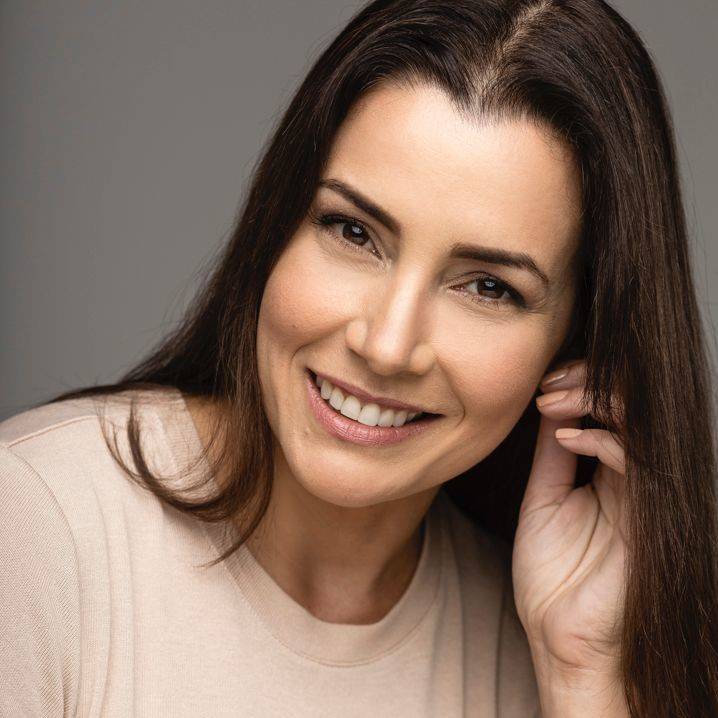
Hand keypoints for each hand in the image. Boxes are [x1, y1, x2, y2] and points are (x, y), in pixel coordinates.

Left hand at [512, 359, 627, 672]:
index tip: (543, 381)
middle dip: (590, 382)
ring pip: (642, 425)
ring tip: (551, 401)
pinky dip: (602, 440)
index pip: (612, 411)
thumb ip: (552, 455)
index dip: (583, 385)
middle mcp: (636, 481)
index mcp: (612, 475)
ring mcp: (646, 498)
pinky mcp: (652, 518)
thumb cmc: (552, 577)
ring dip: (595, 401)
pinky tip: (566, 438)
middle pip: (633, 408)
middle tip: (549, 382)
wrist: (561, 638)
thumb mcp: (543, 500)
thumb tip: (550, 408)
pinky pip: (638, 463)